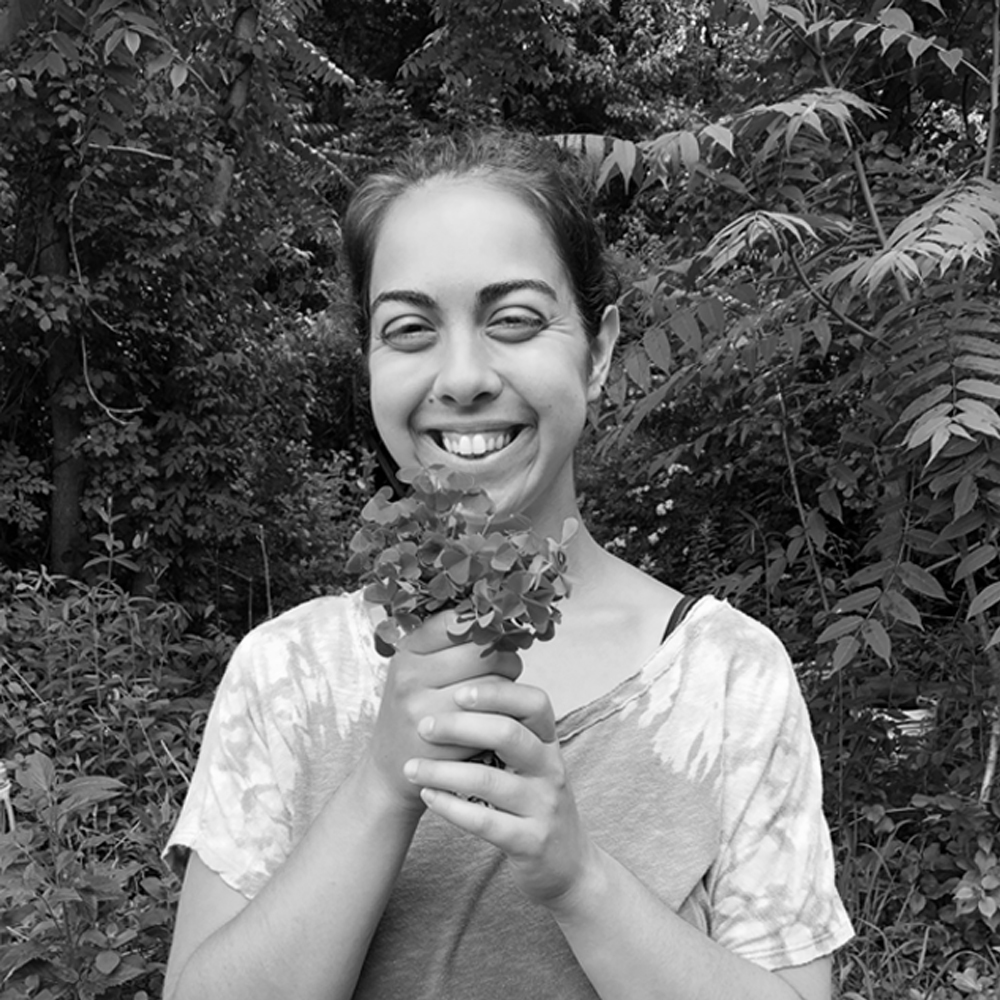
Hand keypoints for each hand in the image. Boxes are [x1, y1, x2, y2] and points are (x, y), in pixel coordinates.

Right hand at [362, 611, 522, 813]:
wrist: (389, 770)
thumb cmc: (412, 712)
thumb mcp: (416, 670)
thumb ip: (447, 644)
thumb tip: (494, 617)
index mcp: (407, 651)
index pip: (458, 622)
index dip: (485, 628)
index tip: (492, 639)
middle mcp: (410, 677)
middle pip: (483, 652)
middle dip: (506, 659)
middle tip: (505, 670)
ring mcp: (424, 710)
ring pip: (494, 685)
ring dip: (508, 690)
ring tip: (499, 697)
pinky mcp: (443, 742)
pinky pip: (492, 719)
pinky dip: (502, 719)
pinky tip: (492, 722)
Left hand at [402, 678, 599, 908]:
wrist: (569, 863)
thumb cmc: (536, 801)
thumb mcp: (533, 761)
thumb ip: (506, 729)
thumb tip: (459, 687)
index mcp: (549, 742)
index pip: (535, 703)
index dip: (497, 692)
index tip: (458, 689)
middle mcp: (551, 769)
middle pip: (508, 734)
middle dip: (460, 726)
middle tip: (424, 726)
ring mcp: (544, 806)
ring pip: (489, 781)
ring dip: (443, 771)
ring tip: (411, 767)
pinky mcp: (531, 841)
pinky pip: (485, 822)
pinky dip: (451, 807)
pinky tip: (428, 796)